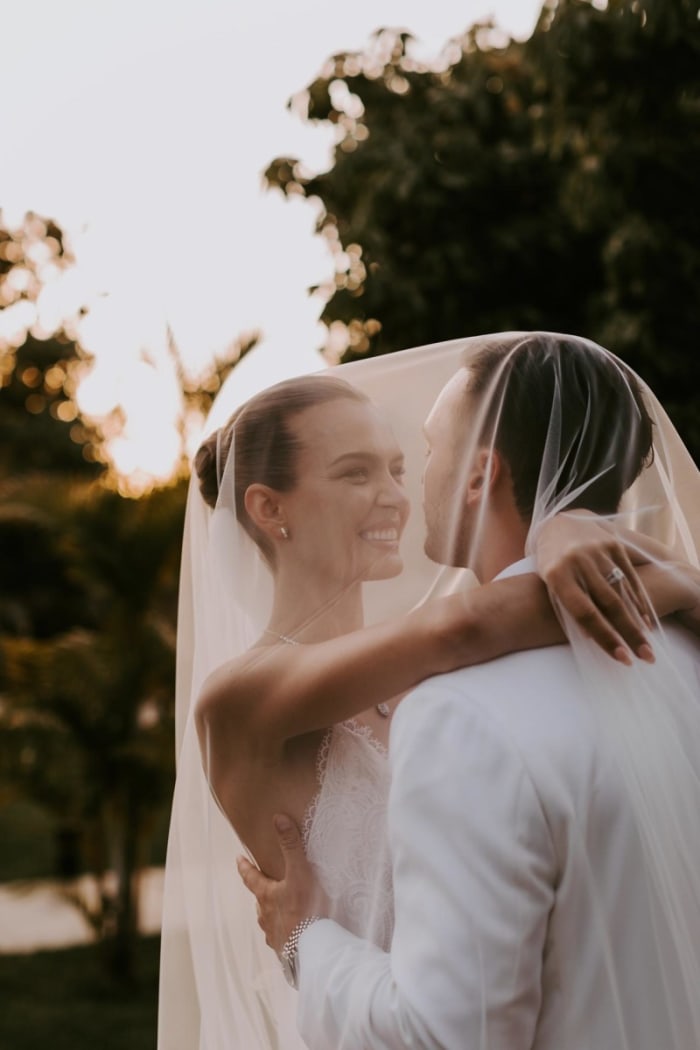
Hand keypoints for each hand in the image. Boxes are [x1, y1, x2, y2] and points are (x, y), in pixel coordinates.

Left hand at [237, 814, 328, 954]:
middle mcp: (265, 916)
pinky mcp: (284, 950)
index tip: (238, 859)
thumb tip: (278, 818)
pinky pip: (280, 938)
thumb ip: (291, 846)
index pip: (249, 878)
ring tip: (281, 909)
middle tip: (264, 884)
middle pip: (259, 900)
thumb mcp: (300, 873)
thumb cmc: (306, 910)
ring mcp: (273, 935)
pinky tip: (292, 934)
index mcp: (266, 896)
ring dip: (272, 913)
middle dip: (261, 891)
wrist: (311, 949)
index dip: (244, 867)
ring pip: (267, 920)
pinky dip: (284, 932)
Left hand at [534, 511, 653, 664]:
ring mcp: (597, 551)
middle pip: (609, 604)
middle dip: (629, 634)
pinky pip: (630, 576)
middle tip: (646, 657)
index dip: (604, 636)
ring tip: (647, 645)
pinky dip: (639, 599)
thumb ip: (569, 608)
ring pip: (623, 591)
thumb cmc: (551, 563)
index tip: (621, 658)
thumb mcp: (551, 585)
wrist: (559, 523)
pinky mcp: (613, 544)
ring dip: (638, 620)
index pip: (584, 612)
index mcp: (557, 574)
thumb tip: (594, 637)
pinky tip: (646, 619)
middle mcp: (579, 561)